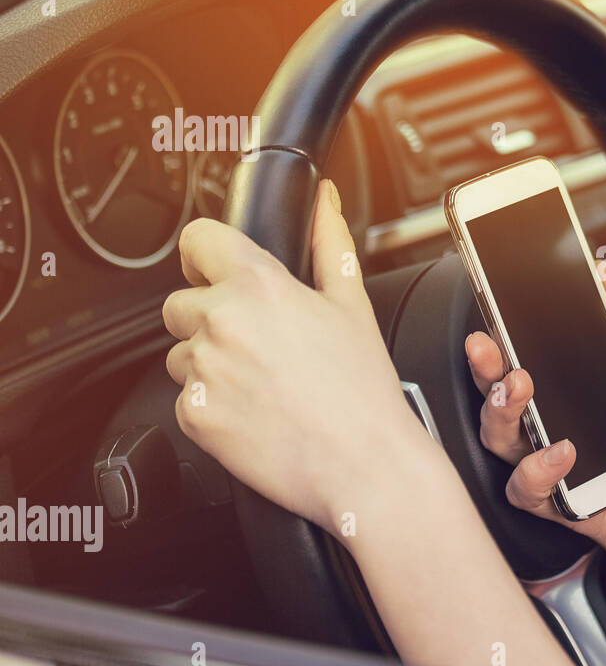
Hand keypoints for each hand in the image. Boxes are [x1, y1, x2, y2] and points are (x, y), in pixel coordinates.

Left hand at [162, 180, 434, 530]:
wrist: (364, 464)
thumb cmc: (364, 390)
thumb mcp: (353, 305)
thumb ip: (329, 243)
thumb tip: (324, 201)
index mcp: (260, 286)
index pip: (196, 240)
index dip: (205, 254)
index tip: (215, 270)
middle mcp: (222, 322)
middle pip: (180, 303)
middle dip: (211, 319)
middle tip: (260, 346)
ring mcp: (203, 371)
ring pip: (182, 354)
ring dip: (210, 365)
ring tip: (264, 385)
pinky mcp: (194, 415)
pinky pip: (186, 400)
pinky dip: (214, 407)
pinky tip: (256, 414)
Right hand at [467, 262, 605, 602]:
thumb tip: (604, 273)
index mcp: (580, 392)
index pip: (527, 359)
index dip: (502, 339)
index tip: (491, 314)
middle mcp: (561, 427)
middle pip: (500, 395)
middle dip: (484, 368)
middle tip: (488, 347)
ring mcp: (560, 467)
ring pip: (501, 440)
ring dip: (500, 411)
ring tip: (520, 388)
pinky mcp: (566, 506)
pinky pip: (527, 490)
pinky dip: (538, 470)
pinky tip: (563, 453)